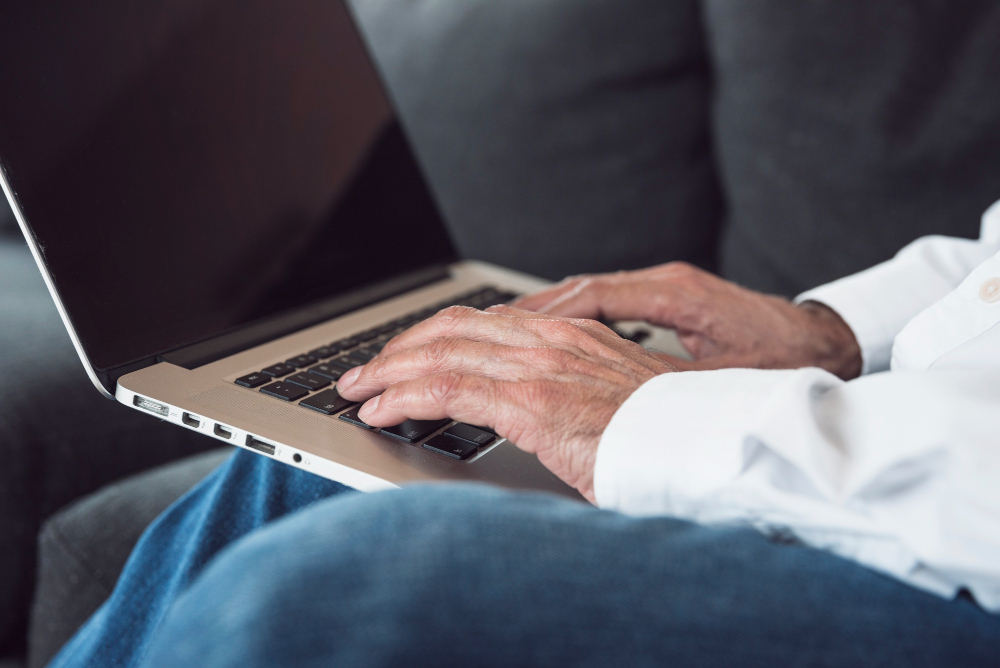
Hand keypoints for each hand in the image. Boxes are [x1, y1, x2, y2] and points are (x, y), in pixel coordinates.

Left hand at [336, 306, 675, 501]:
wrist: (701, 445)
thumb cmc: (662, 436)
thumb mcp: (607, 402)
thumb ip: (568, 396)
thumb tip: (537, 417)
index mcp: (568, 335)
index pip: (482, 321)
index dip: (433, 336)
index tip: (405, 356)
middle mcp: (549, 339)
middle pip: (451, 328)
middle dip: (399, 349)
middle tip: (365, 373)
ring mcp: (538, 366)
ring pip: (439, 353)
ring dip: (388, 372)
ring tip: (358, 391)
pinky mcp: (530, 401)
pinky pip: (446, 389)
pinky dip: (402, 398)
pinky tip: (380, 412)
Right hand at [513, 262, 861, 379]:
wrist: (822, 340)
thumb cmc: (781, 361)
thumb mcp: (725, 385)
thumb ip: (674, 391)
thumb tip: (624, 413)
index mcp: (674, 296)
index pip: (592, 297)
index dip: (543, 317)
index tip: (504, 331)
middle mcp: (662, 283)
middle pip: (578, 289)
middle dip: (527, 311)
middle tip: (478, 330)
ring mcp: (661, 287)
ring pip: (585, 294)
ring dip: (541, 314)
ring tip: (496, 334)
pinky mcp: (665, 299)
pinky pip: (600, 303)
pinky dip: (567, 318)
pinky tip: (542, 336)